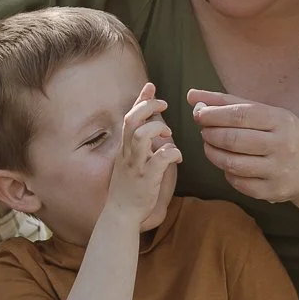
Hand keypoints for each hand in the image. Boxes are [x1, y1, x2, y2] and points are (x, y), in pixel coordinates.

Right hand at [104, 82, 180, 221]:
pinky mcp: (147, 178)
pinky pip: (160, 159)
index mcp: (125, 148)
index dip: (140, 99)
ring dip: (158, 128)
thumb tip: (157, 131)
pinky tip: (178, 156)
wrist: (121, 213)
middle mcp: (128, 153)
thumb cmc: (130, 188)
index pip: (129, 116)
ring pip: (141, 136)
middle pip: (132, 120)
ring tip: (168, 134)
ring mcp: (136, 165)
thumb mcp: (132, 162)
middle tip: (164, 105)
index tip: (151, 86)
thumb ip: (141, 146)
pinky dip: (172, 152)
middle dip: (148, 107)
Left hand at [188, 89, 298, 205]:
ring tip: (210, 145)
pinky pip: (238, 182)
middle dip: (210, 134)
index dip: (213, 114)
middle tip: (204, 131)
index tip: (199, 114)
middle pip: (233, 139)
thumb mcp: (267, 113)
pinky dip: (226, 172)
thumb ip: (229, 103)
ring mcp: (277, 170)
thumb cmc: (285, 135)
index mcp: (281, 121)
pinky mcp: (272, 191)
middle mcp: (282, 145)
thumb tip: (192, 96)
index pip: (240, 114)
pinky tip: (228, 164)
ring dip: (213, 153)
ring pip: (231, 163)